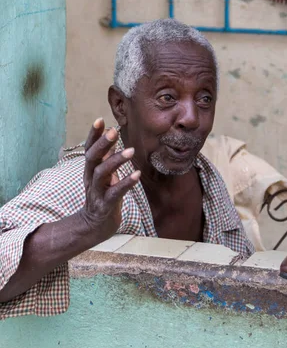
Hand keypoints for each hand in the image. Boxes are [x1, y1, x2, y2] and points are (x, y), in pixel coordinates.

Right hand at [80, 118, 140, 239]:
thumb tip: (109, 137)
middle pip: (92, 158)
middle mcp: (90, 179)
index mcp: (90, 170)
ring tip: (131, 151)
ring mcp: (96, 192)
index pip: (89, 149)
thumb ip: (105, 158)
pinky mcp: (105, 206)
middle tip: (114, 131)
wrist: (93, 227)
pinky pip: (114, 193)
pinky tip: (137, 175)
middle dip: (102, 144)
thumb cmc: (101, 197)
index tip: (100, 120)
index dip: (93, 135)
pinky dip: (125, 183)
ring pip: (102, 174)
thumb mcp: (102, 175)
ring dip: (116, 161)